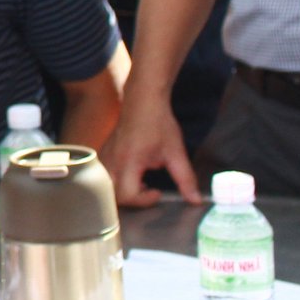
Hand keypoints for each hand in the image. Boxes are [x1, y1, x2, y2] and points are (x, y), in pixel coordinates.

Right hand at [102, 91, 198, 208]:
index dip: (144, 200)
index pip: (128, 195)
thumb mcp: (176, 152)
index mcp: (129, 162)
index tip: (158, 191)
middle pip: (112, 196)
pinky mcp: (104, 152)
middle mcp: (112, 161)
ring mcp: (105, 156)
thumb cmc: (158, 123)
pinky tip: (132, 172)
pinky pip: (104, 174)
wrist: (143, 99)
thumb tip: (195, 200)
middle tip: (148, 190)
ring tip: (140, 182)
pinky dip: (116, 180)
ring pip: (106, 186)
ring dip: (122, 190)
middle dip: (131, 199)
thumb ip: (185, 179)